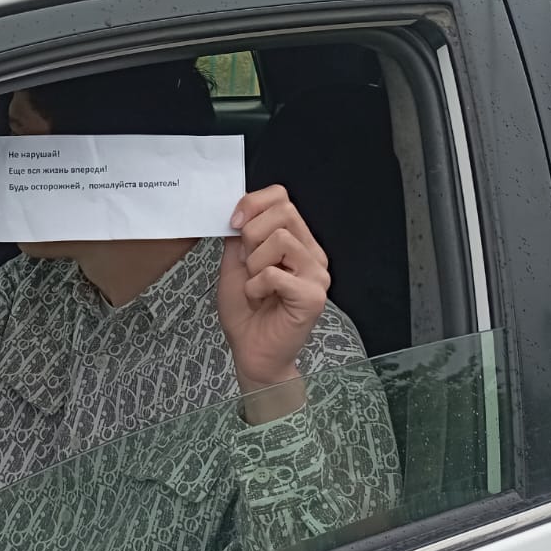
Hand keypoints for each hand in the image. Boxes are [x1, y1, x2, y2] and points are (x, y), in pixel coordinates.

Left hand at [217, 185, 330, 405]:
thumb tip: (239, 209)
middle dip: (252, 235)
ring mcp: (317, 275)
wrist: (253, 353)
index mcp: (297, 241)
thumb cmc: (246, 311)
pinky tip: (259, 300)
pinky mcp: (313, 297)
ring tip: (255, 285)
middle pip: (284, 212)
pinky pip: (275, 274)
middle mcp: (313, 254)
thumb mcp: (235, 263)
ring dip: (254, 264)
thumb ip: (240, 235)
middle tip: (247, 264)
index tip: (233, 224)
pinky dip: (256, 286)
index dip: (253, 203)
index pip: (282, 198)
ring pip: (281, 239)